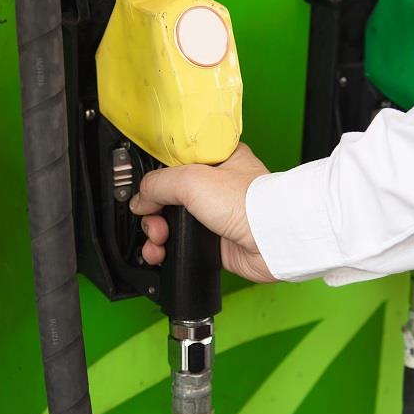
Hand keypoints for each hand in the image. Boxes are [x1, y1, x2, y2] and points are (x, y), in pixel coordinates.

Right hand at [129, 143, 277, 282]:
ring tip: (157, 239)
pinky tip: (161, 253)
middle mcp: (216, 187)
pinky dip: (168, 250)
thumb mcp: (192, 179)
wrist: (272, 240)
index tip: (145, 189)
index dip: (157, 177)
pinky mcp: (215, 242)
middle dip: (153, 211)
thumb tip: (140, 198)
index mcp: (216, 160)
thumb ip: (159, 183)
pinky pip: (182, 245)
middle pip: (169, 196)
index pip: (175, 163)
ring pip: (173, 222)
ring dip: (157, 232)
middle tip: (152, 219)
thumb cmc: (250, 203)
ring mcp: (215, 215)